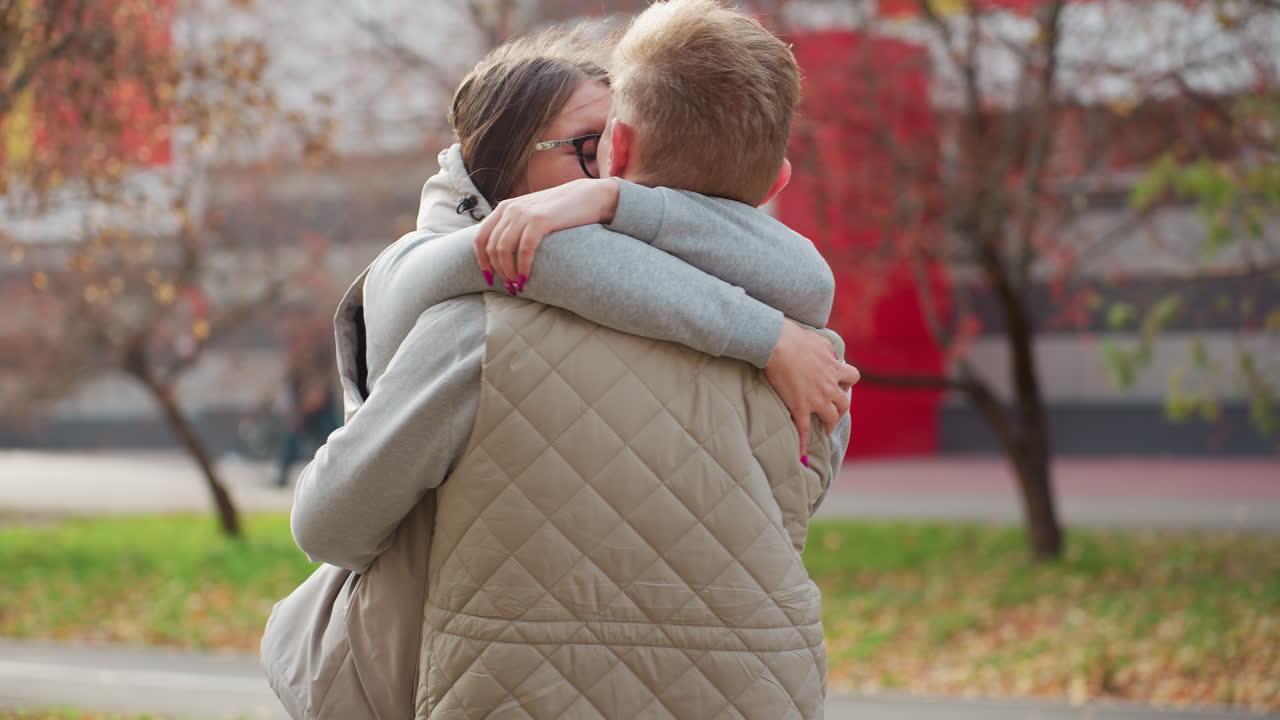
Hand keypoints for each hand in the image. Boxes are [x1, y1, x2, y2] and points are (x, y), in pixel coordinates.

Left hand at [474, 178, 619, 292]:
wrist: (589, 197)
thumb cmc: (562, 211)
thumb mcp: (532, 214)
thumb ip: (516, 227)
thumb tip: (504, 252)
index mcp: (504, 208)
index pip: (480, 237)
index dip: (482, 261)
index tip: (489, 278)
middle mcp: (510, 209)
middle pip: (492, 247)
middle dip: (497, 271)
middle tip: (510, 287)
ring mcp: (524, 213)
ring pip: (504, 249)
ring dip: (508, 272)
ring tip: (518, 286)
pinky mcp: (540, 220)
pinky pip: (524, 249)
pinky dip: (522, 267)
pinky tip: (526, 278)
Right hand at [763, 320, 859, 463]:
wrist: (777, 344)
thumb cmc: (795, 337)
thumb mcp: (819, 340)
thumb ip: (828, 350)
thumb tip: (831, 354)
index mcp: (834, 368)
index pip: (853, 376)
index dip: (848, 381)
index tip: (840, 383)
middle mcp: (829, 386)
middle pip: (844, 403)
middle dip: (841, 409)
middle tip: (835, 413)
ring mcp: (816, 399)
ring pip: (831, 417)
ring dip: (831, 424)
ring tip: (827, 430)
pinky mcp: (800, 407)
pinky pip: (804, 430)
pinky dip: (804, 444)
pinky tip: (802, 455)